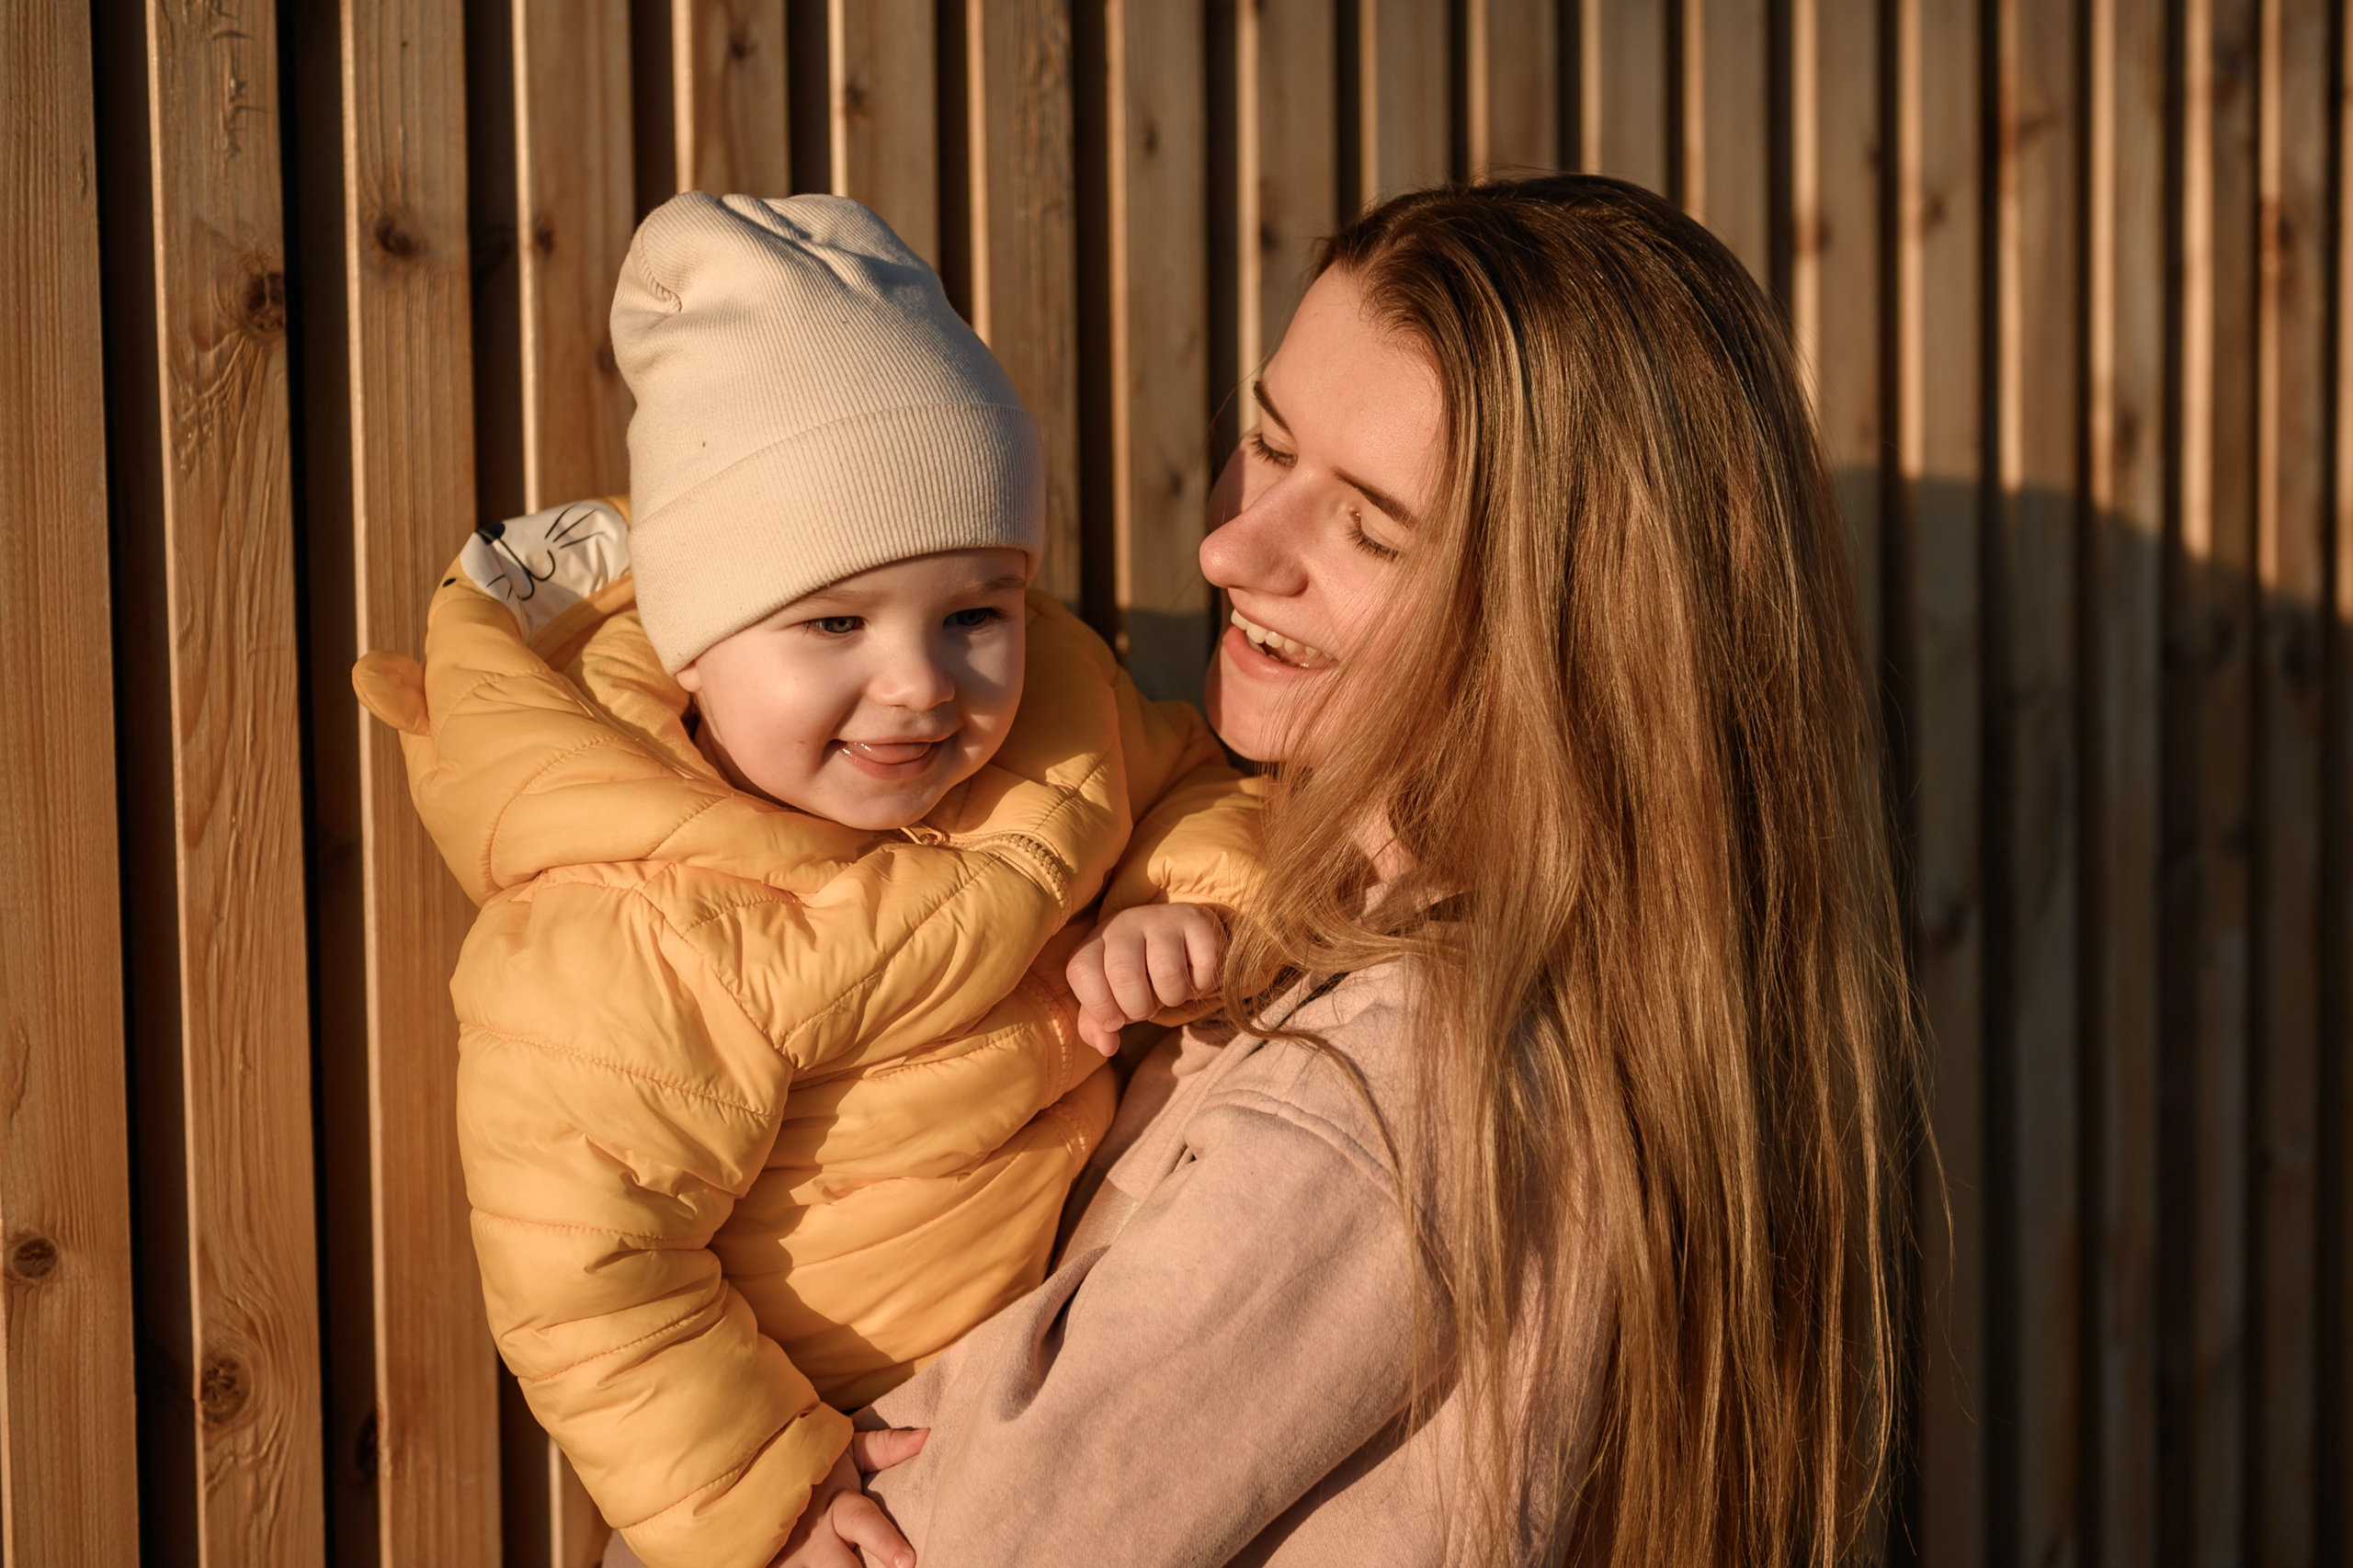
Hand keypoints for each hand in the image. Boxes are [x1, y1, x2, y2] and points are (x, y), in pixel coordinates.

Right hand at [766, 1427, 927, 1567]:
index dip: (885, 1542)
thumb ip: (885, 1448)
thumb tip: (929, 1435)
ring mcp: (792, 1561)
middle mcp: (815, 1540)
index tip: (908, 1561)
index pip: (863, 1522)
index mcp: (837, 1507)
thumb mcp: (844, 1452)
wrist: (751, 1473)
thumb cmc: (812, 1466)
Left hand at [1065, 903, 1228, 1055]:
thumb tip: (1107, 1046)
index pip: (1081, 970)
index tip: (1114, 1022)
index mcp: (1095, 942)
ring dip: (1173, 998)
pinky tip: (1193, 975)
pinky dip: (1201, 985)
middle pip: (1123, 975)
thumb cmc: (1139, 976)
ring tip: (1171, 991)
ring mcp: (1162, 919)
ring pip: (1167, 974)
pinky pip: (1203, 965)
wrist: (1180, 941)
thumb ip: (1098, 1024)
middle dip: (1138, 1008)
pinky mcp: (1195, 920)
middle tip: (1148, 1006)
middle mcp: (1125, 924)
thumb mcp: (1111, 998)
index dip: (1098, 1006)